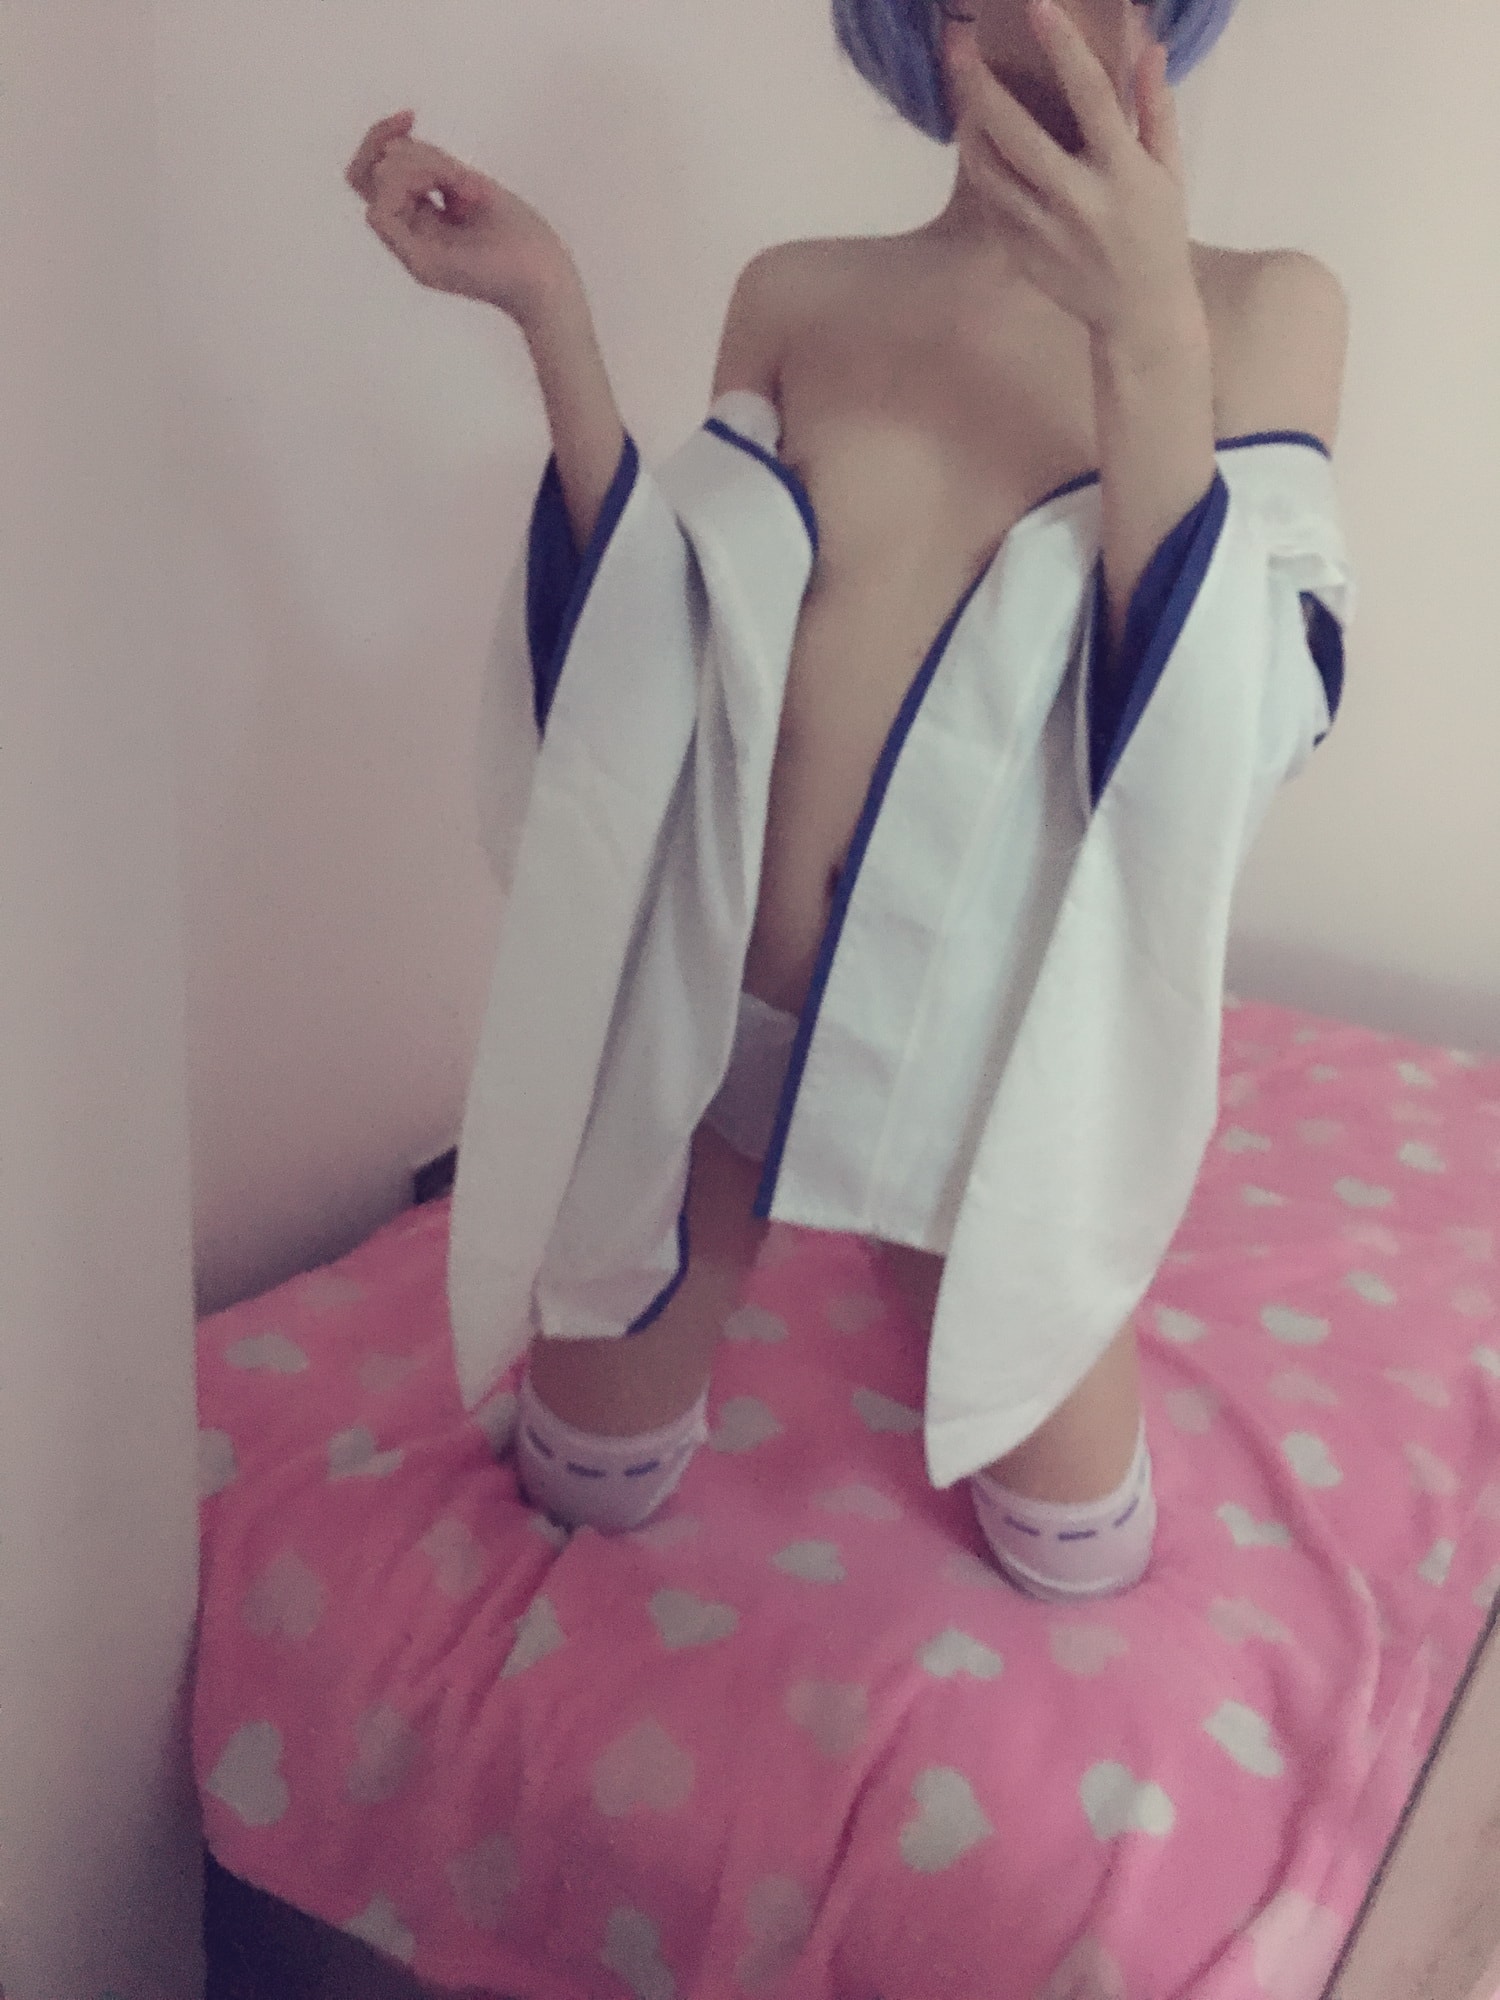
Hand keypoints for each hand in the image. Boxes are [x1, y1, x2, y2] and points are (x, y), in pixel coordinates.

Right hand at [345, 111, 576, 326]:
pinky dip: (413, 186)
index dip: (382, 136)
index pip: (375, 172)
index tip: (411, 116)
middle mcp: (410, 236)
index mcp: (422, 220)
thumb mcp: (472, 186)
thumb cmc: (523, 239)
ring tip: (466, 186)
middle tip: (455, 173)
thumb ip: (435, 168)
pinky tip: (454, 191)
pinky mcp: (418, 264)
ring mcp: (411, 252)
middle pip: (365, 174)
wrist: (546, 281)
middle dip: (408, 152)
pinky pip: (381, 213)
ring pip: (375, 185)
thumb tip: (398, 143)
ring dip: (420, 167)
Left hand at [942, 0, 1202, 347]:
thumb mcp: (1169, 171)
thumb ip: (1156, 108)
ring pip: (990, 170)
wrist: (1139, 314)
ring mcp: (1046, 230)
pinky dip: (980, 168)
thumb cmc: (1158, 234)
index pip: (1092, 96)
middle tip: (957, 45)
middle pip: (1018, 133)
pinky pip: (992, 202)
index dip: (1063, 47)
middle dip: (982, 86)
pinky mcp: (1023, 252)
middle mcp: (1080, 200)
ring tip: (960, 93)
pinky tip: (974, 140)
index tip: (1038, 7)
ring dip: (968, 127)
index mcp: (1123, 171)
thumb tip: (1147, 46)